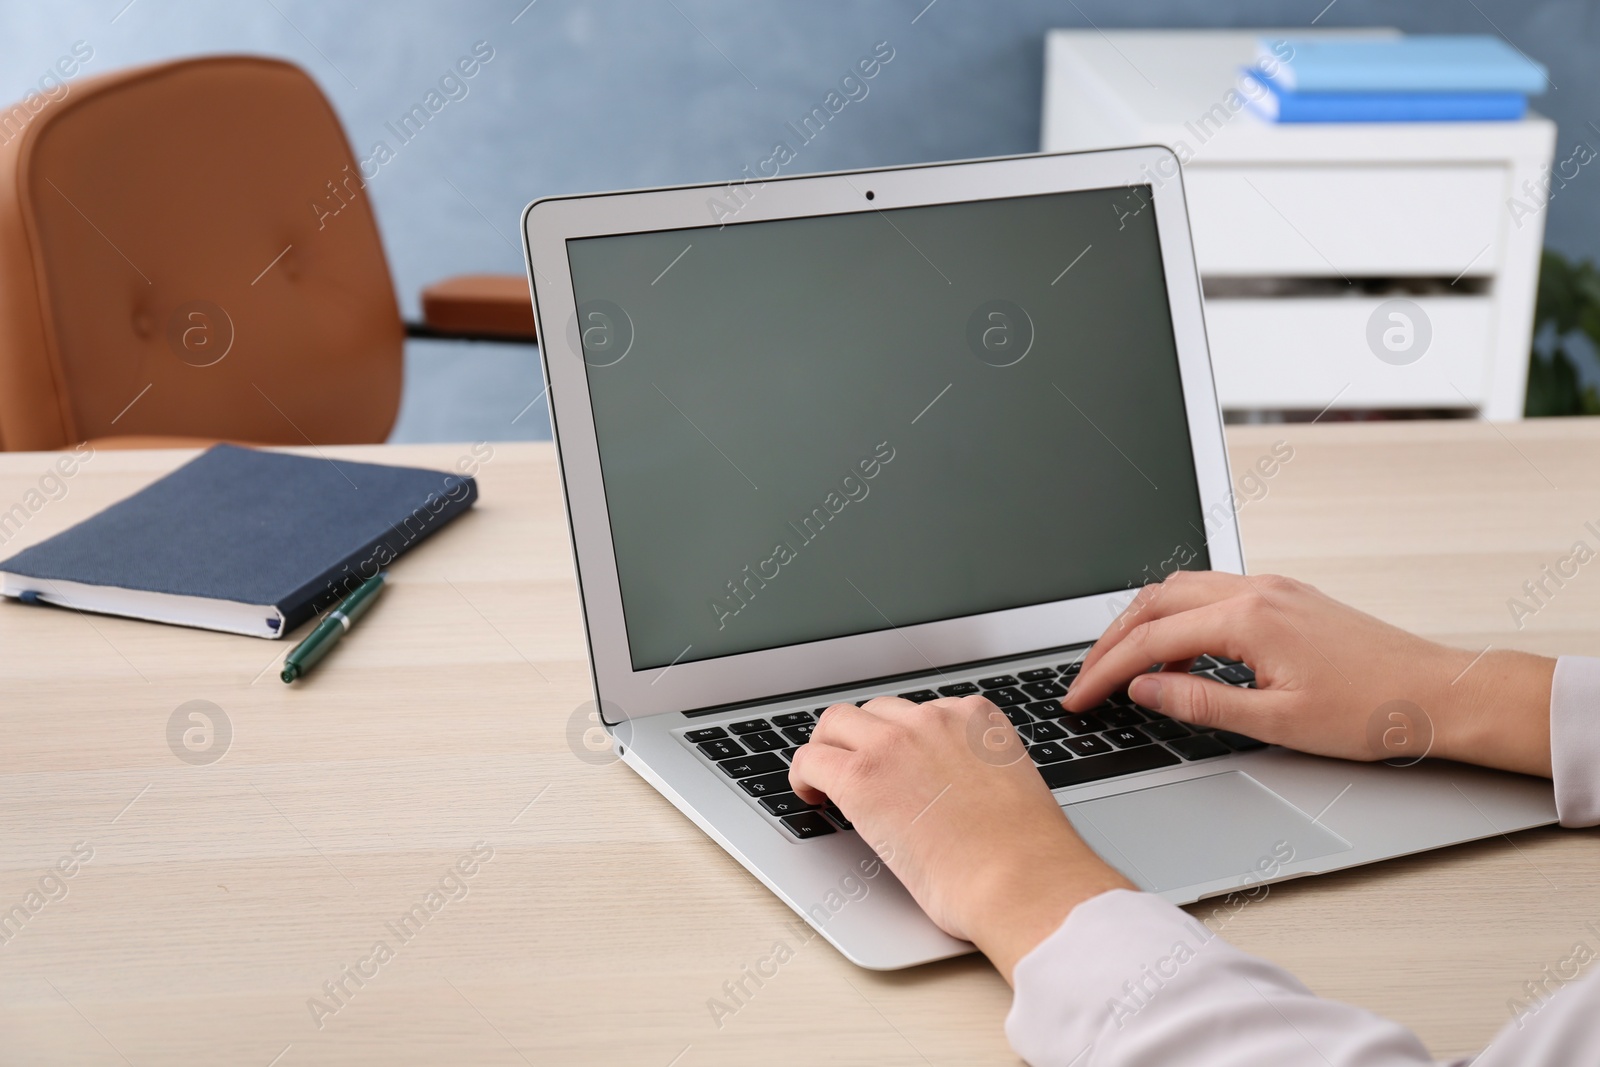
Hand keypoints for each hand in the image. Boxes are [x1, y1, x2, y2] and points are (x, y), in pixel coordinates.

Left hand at [787, 695, 1132, 982]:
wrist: (1021, 881)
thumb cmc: (1026, 856)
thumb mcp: (1008, 787)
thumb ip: (975, 773)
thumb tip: (948, 793)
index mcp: (977, 719)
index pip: (921, 711)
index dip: (901, 740)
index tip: (896, 765)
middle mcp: (934, 719)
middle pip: (875, 711)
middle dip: (862, 739)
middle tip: (854, 770)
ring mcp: (895, 743)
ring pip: (836, 723)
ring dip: (830, 749)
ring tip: (827, 782)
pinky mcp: (861, 777)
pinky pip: (811, 759)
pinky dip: (804, 776)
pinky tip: (812, 798)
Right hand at [1064, 571, 1554, 776]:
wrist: (1440, 693)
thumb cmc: (1372, 710)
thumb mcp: (1275, 722)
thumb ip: (1199, 703)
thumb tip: (1144, 692)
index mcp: (1248, 620)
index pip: (1150, 641)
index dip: (1104, 672)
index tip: (1078, 698)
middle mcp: (1256, 592)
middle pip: (1155, 601)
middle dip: (1111, 639)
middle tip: (1087, 678)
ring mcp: (1273, 589)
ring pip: (1181, 590)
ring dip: (1143, 623)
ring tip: (1123, 666)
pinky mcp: (1287, 598)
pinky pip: (1212, 595)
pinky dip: (1179, 619)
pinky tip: (1180, 656)